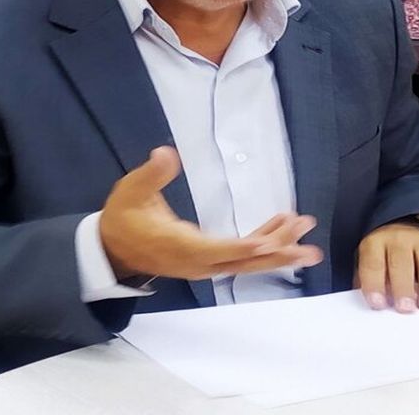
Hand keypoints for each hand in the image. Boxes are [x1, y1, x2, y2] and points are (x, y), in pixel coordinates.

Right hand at [99, 146, 323, 280]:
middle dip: (276, 251)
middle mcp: (197, 261)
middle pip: (242, 261)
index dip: (243, 248)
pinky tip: (280, 230)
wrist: (112, 249)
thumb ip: (152, 174)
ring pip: (247, 261)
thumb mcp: (131, 191)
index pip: (216, 250)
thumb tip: (166, 154)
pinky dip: (263, 244)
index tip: (269, 243)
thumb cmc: (123, 218)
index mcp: (179, 245)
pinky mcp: (208, 260)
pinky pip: (241, 256)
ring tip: (305, 234)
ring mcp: (204, 264)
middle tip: (307, 240)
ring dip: (277, 248)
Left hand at [355, 221, 418, 312]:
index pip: (373, 263)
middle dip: (403, 287)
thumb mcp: (371, 268)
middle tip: (405, 308)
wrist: (402, 234)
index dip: (374, 284)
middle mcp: (399, 239)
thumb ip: (373, 285)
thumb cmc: (385, 258)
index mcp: (375, 244)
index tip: (378, 304)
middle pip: (401, 262)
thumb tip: (381, 307)